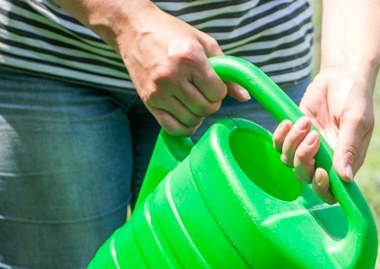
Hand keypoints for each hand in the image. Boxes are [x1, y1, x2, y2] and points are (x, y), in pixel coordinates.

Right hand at [111, 8, 248, 135]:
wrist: (134, 30)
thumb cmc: (172, 34)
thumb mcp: (204, 44)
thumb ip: (226, 70)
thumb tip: (245, 97)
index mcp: (189, 58)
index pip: (217, 92)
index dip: (220, 90)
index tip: (212, 82)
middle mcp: (172, 75)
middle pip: (206, 108)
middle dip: (211, 103)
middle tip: (204, 92)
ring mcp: (158, 90)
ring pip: (191, 119)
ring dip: (198, 114)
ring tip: (193, 99)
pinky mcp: (148, 101)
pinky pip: (172, 128)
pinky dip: (185, 127)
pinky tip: (187, 116)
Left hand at [272, 67, 375, 202]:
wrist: (341, 74)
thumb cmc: (355, 98)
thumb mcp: (356, 121)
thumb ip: (349, 149)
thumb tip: (346, 178)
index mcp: (345, 162)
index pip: (332, 191)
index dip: (323, 188)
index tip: (321, 170)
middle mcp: (326, 159)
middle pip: (306, 178)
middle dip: (304, 160)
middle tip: (312, 136)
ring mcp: (309, 147)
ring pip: (290, 162)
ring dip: (293, 143)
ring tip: (304, 121)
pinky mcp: (295, 134)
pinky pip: (280, 146)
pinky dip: (281, 136)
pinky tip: (289, 121)